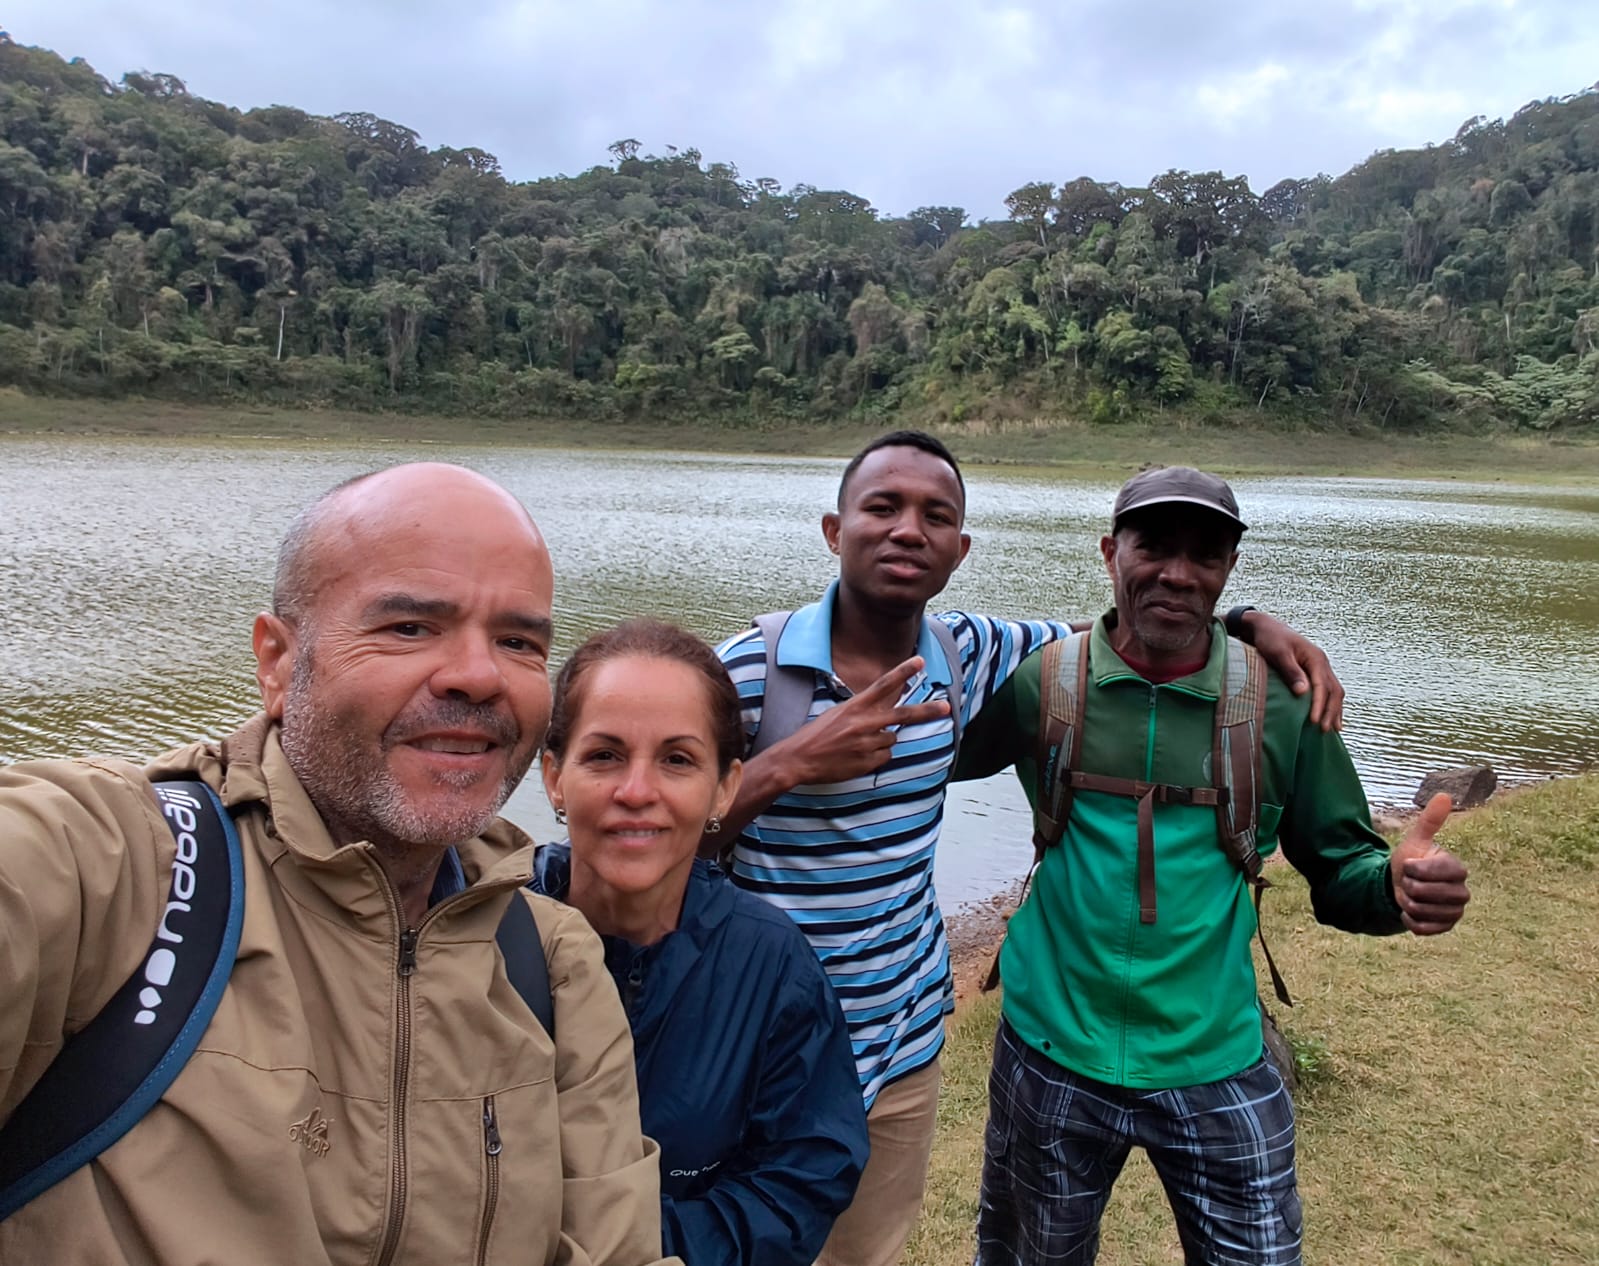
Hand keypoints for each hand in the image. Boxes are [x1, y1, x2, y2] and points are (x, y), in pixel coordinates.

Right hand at [778, 657, 950, 786]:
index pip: (884, 684)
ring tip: (856, 745)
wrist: (798, 758)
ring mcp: (868, 743)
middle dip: (928, 710)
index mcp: (856, 706)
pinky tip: (856, 756)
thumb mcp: (839, 713)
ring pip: (890, 740)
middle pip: (904, 714)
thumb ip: (864, 711)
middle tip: (946, 707)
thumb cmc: (816, 735)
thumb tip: (888, 716)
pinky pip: (884, 757)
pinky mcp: (868, 762)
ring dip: (880, 742)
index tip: (920, 661)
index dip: (903, 671)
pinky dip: (875, 757)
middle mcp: (865, 723)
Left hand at [1243, 611, 1344, 731]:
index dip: (1320, 705)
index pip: (1322, 686)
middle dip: (1331, 711)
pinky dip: (1332, 704)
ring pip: (1335, 691)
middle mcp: (1323, 663)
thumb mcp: (1278, 653)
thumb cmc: (1270, 639)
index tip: (1315, 722)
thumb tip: (1303, 692)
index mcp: (1316, 658)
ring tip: (1333, 729)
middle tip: (1324, 731)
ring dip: (1335, 710)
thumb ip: (1291, 672)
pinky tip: (1331, 716)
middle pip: (1334, 690)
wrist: (1266, 627)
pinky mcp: (1315, 671)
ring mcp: (1321, 667)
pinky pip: (1329, 689)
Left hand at [1389, 793, 1470, 934]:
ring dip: (1408, 903)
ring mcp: (1456, 911)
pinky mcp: (1446, 927)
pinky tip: (1410, 911)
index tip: (1410, 865)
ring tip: (1411, 895)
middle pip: (1425, 893)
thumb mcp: (1416, 840)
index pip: (1433, 871)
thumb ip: (1430, 820)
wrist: (1403, 886)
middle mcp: (1462, 891)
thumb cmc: (1411, 861)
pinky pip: (1423, 928)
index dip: (1414, 869)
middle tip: (1410, 882)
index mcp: (1457, 869)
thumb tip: (1445, 795)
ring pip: (1423, 911)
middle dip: (1409, 886)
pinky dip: (1409, 920)